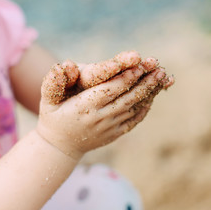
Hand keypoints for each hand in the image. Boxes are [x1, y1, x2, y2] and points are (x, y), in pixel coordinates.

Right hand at [36, 52, 173, 159]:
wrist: (59, 147)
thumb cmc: (53, 117)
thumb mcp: (47, 100)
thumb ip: (53, 82)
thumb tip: (66, 63)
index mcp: (84, 107)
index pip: (110, 90)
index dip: (126, 77)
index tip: (140, 64)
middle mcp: (100, 118)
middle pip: (127, 98)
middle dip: (145, 82)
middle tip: (159, 68)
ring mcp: (109, 128)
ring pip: (134, 108)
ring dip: (149, 93)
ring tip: (162, 78)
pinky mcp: (114, 134)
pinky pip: (134, 120)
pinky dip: (145, 108)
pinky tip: (153, 96)